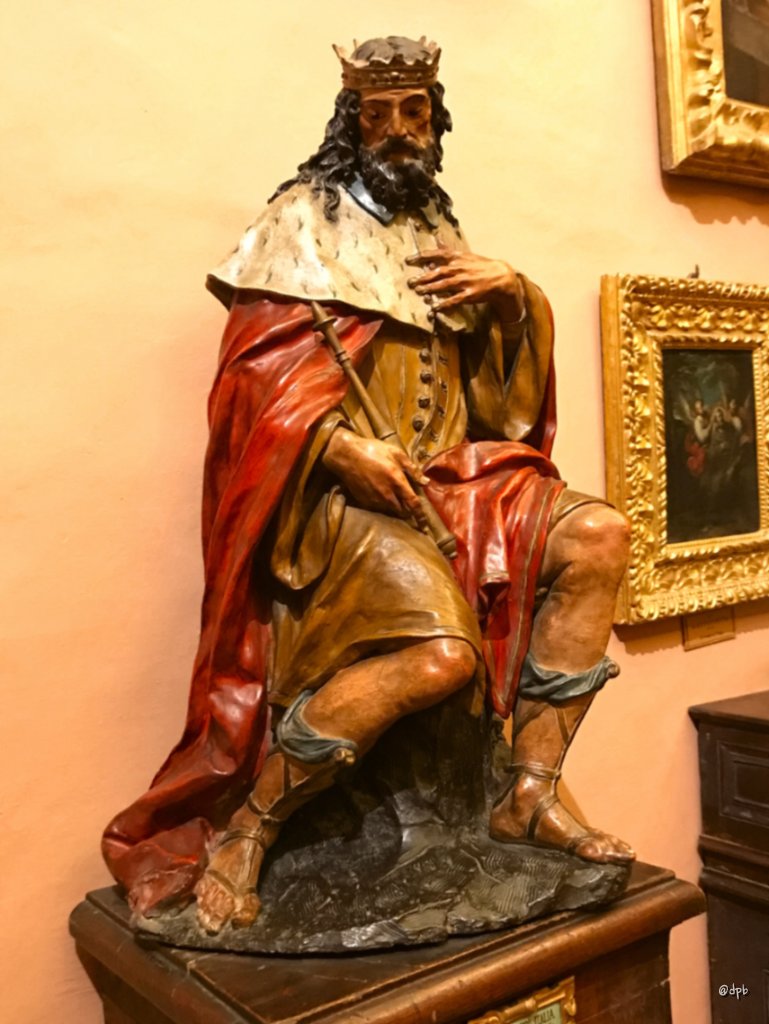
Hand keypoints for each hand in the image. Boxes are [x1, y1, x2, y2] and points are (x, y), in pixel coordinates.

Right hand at [322, 429, 428, 523]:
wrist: (347, 455)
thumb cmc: (372, 450)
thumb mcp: (396, 453)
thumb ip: (413, 470)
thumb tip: (425, 482)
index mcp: (397, 481)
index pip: (413, 504)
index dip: (421, 517)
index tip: (425, 527)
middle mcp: (387, 494)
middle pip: (403, 511)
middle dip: (408, 510)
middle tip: (408, 501)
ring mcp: (374, 500)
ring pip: (391, 511)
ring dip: (396, 507)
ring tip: (393, 494)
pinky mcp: (365, 502)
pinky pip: (379, 508)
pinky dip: (383, 504)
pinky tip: (380, 492)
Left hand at [406, 246, 524, 320]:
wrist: (501, 276)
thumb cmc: (481, 266)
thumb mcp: (465, 255)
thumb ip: (449, 250)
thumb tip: (437, 240)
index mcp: (458, 258)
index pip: (437, 254)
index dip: (422, 257)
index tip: (409, 260)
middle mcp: (460, 268)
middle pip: (438, 272)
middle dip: (423, 277)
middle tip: (411, 282)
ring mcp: (465, 282)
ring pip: (444, 285)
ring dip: (430, 289)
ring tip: (419, 292)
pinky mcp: (470, 294)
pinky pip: (454, 300)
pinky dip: (444, 304)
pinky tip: (435, 307)